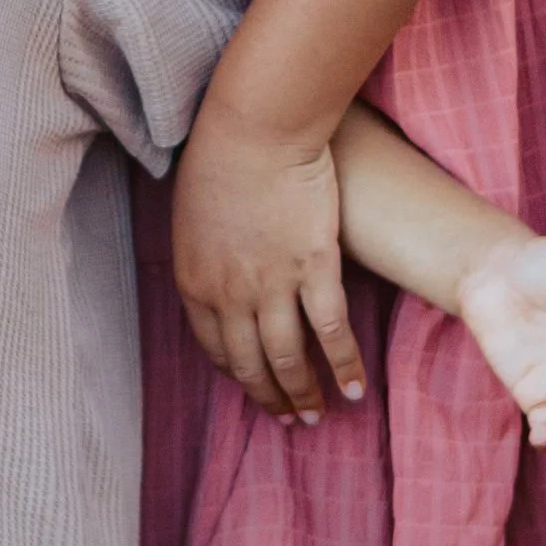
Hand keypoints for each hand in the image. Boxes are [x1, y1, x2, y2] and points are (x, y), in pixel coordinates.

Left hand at [170, 108, 365, 423]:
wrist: (256, 127)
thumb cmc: (219, 156)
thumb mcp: (192, 215)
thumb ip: (205, 256)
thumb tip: (219, 277)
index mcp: (195, 281)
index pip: (215, 349)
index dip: (238, 375)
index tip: (255, 387)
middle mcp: (231, 293)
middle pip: (252, 364)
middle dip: (272, 397)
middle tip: (290, 417)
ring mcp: (274, 284)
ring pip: (290, 359)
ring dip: (305, 393)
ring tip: (319, 413)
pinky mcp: (316, 268)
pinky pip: (331, 331)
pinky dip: (344, 365)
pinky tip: (354, 387)